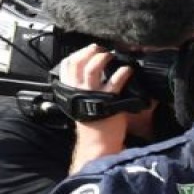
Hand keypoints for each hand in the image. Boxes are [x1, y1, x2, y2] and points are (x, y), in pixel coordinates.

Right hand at [60, 44, 133, 160]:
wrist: (98, 144)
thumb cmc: (92, 125)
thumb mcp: (80, 104)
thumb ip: (81, 90)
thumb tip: (90, 75)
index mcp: (69, 90)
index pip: (66, 66)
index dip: (77, 54)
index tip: (87, 50)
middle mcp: (77, 90)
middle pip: (78, 62)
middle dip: (89, 51)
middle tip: (100, 49)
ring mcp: (91, 94)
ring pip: (93, 67)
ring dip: (103, 57)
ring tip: (112, 56)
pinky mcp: (108, 100)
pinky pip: (115, 81)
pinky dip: (122, 72)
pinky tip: (127, 70)